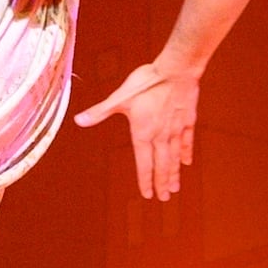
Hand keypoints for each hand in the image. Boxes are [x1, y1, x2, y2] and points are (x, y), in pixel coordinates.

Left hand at [74, 60, 199, 199]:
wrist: (176, 69)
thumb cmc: (146, 82)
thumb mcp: (119, 98)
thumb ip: (100, 112)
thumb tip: (79, 120)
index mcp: (143, 133)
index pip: (144, 163)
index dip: (145, 180)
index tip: (148, 194)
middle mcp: (161, 135)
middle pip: (162, 165)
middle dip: (162, 183)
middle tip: (164, 198)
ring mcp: (176, 129)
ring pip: (175, 157)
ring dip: (174, 173)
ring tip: (175, 188)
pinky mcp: (188, 120)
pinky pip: (187, 141)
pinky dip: (186, 153)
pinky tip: (187, 162)